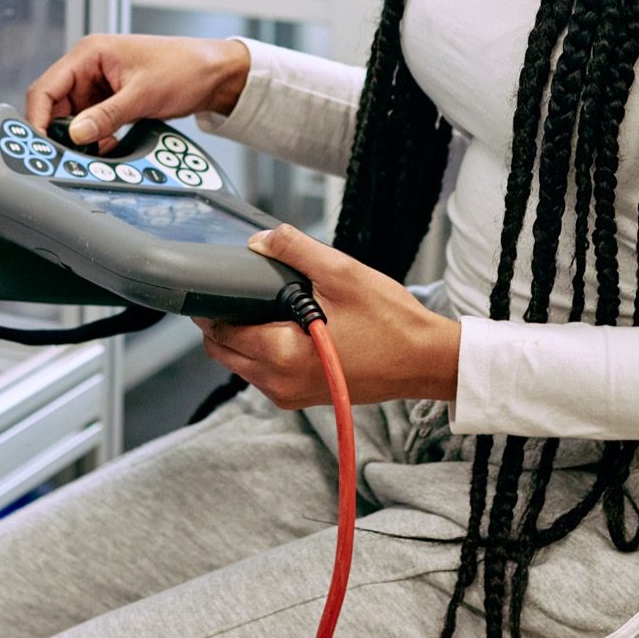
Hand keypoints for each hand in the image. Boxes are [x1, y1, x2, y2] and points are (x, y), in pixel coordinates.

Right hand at [23, 33, 251, 148]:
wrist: (214, 74)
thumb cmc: (184, 68)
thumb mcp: (142, 95)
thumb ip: (106, 116)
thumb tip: (76, 134)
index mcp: (89, 54)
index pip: (46, 87)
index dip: (38, 118)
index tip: (38, 145)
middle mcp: (89, 67)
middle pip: (55, 105)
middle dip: (58, 133)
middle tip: (63, 159)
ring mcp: (99, 84)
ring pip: (72, 117)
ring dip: (77, 138)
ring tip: (87, 157)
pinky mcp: (111, 99)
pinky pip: (90, 122)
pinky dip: (93, 138)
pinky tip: (104, 150)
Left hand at [198, 224, 460, 409]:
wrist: (424, 361)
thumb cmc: (390, 322)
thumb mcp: (342, 273)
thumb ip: (294, 250)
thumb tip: (258, 241)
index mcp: (282, 354)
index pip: (221, 331)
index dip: (213, 304)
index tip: (218, 282)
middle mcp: (279, 383)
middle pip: (223, 352)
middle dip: (223, 320)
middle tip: (240, 289)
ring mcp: (290, 395)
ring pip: (240, 365)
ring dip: (241, 337)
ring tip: (265, 304)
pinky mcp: (302, 397)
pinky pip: (263, 374)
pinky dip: (261, 351)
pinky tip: (283, 325)